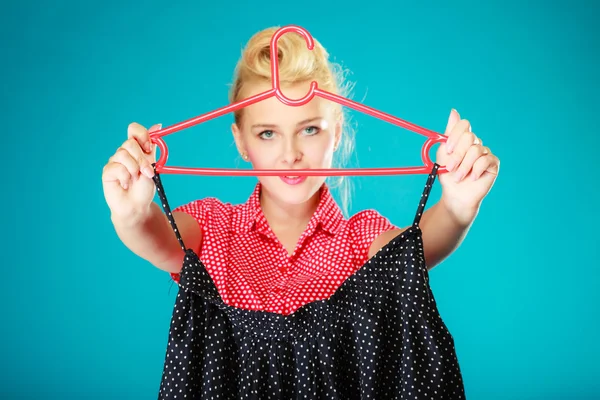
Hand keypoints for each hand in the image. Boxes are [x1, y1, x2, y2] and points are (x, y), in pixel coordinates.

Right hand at [102, 122, 161, 220]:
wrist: (137, 206)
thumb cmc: (144, 188)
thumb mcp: (153, 166)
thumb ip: (152, 147)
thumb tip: (157, 125)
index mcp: (136, 149)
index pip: (134, 130)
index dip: (142, 135)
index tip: (149, 148)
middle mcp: (124, 153)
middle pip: (129, 143)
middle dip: (141, 159)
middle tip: (147, 172)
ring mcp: (115, 161)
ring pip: (122, 154)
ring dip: (134, 169)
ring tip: (136, 180)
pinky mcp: (108, 171)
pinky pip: (116, 167)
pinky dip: (125, 177)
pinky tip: (125, 184)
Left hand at [435, 109, 499, 224]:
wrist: (455, 195)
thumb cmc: (448, 175)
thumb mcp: (444, 154)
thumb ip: (448, 134)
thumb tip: (454, 111)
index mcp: (462, 139)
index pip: (463, 125)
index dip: (455, 135)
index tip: (447, 150)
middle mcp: (475, 143)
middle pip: (469, 136)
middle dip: (457, 154)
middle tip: (451, 167)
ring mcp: (485, 152)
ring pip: (475, 150)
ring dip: (463, 166)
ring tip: (459, 176)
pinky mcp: (493, 163)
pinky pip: (485, 160)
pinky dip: (475, 170)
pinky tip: (472, 178)